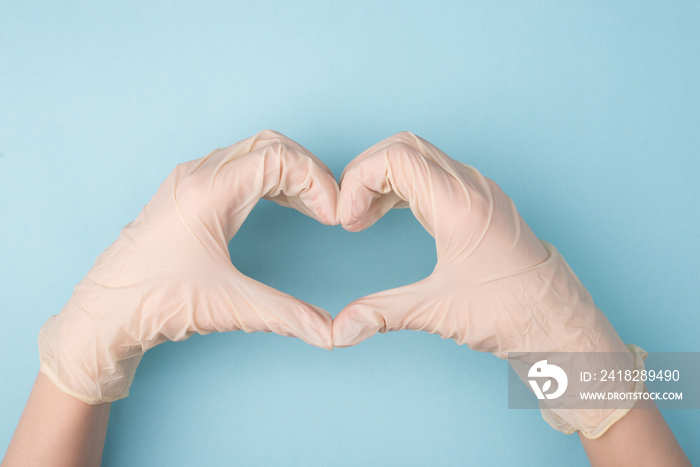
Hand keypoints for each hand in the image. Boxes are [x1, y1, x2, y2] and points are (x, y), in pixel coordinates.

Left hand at [38, 130, 338, 403]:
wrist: (106, 313)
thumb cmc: (156, 302)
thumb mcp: (229, 306)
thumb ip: (287, 315)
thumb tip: (331, 332)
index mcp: (209, 191)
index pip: (279, 158)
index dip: (317, 182)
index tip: (333, 215)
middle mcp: (198, 174)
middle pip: (270, 144)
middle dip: (309, 171)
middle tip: (330, 207)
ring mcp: (189, 179)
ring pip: (253, 151)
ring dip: (289, 173)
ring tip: (313, 208)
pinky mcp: (186, 191)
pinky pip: (237, 166)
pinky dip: (268, 179)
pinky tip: (282, 205)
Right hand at [332, 131, 643, 437]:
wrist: (559, 322)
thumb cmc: (512, 313)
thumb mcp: (438, 311)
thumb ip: (381, 313)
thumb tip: (339, 330)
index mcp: (460, 205)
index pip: (395, 157)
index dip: (358, 180)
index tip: (347, 219)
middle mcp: (472, 187)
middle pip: (404, 146)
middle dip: (366, 173)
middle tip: (349, 214)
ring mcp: (480, 190)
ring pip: (420, 156)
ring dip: (384, 178)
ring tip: (363, 218)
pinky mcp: (482, 202)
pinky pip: (435, 173)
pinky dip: (404, 186)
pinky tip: (389, 214)